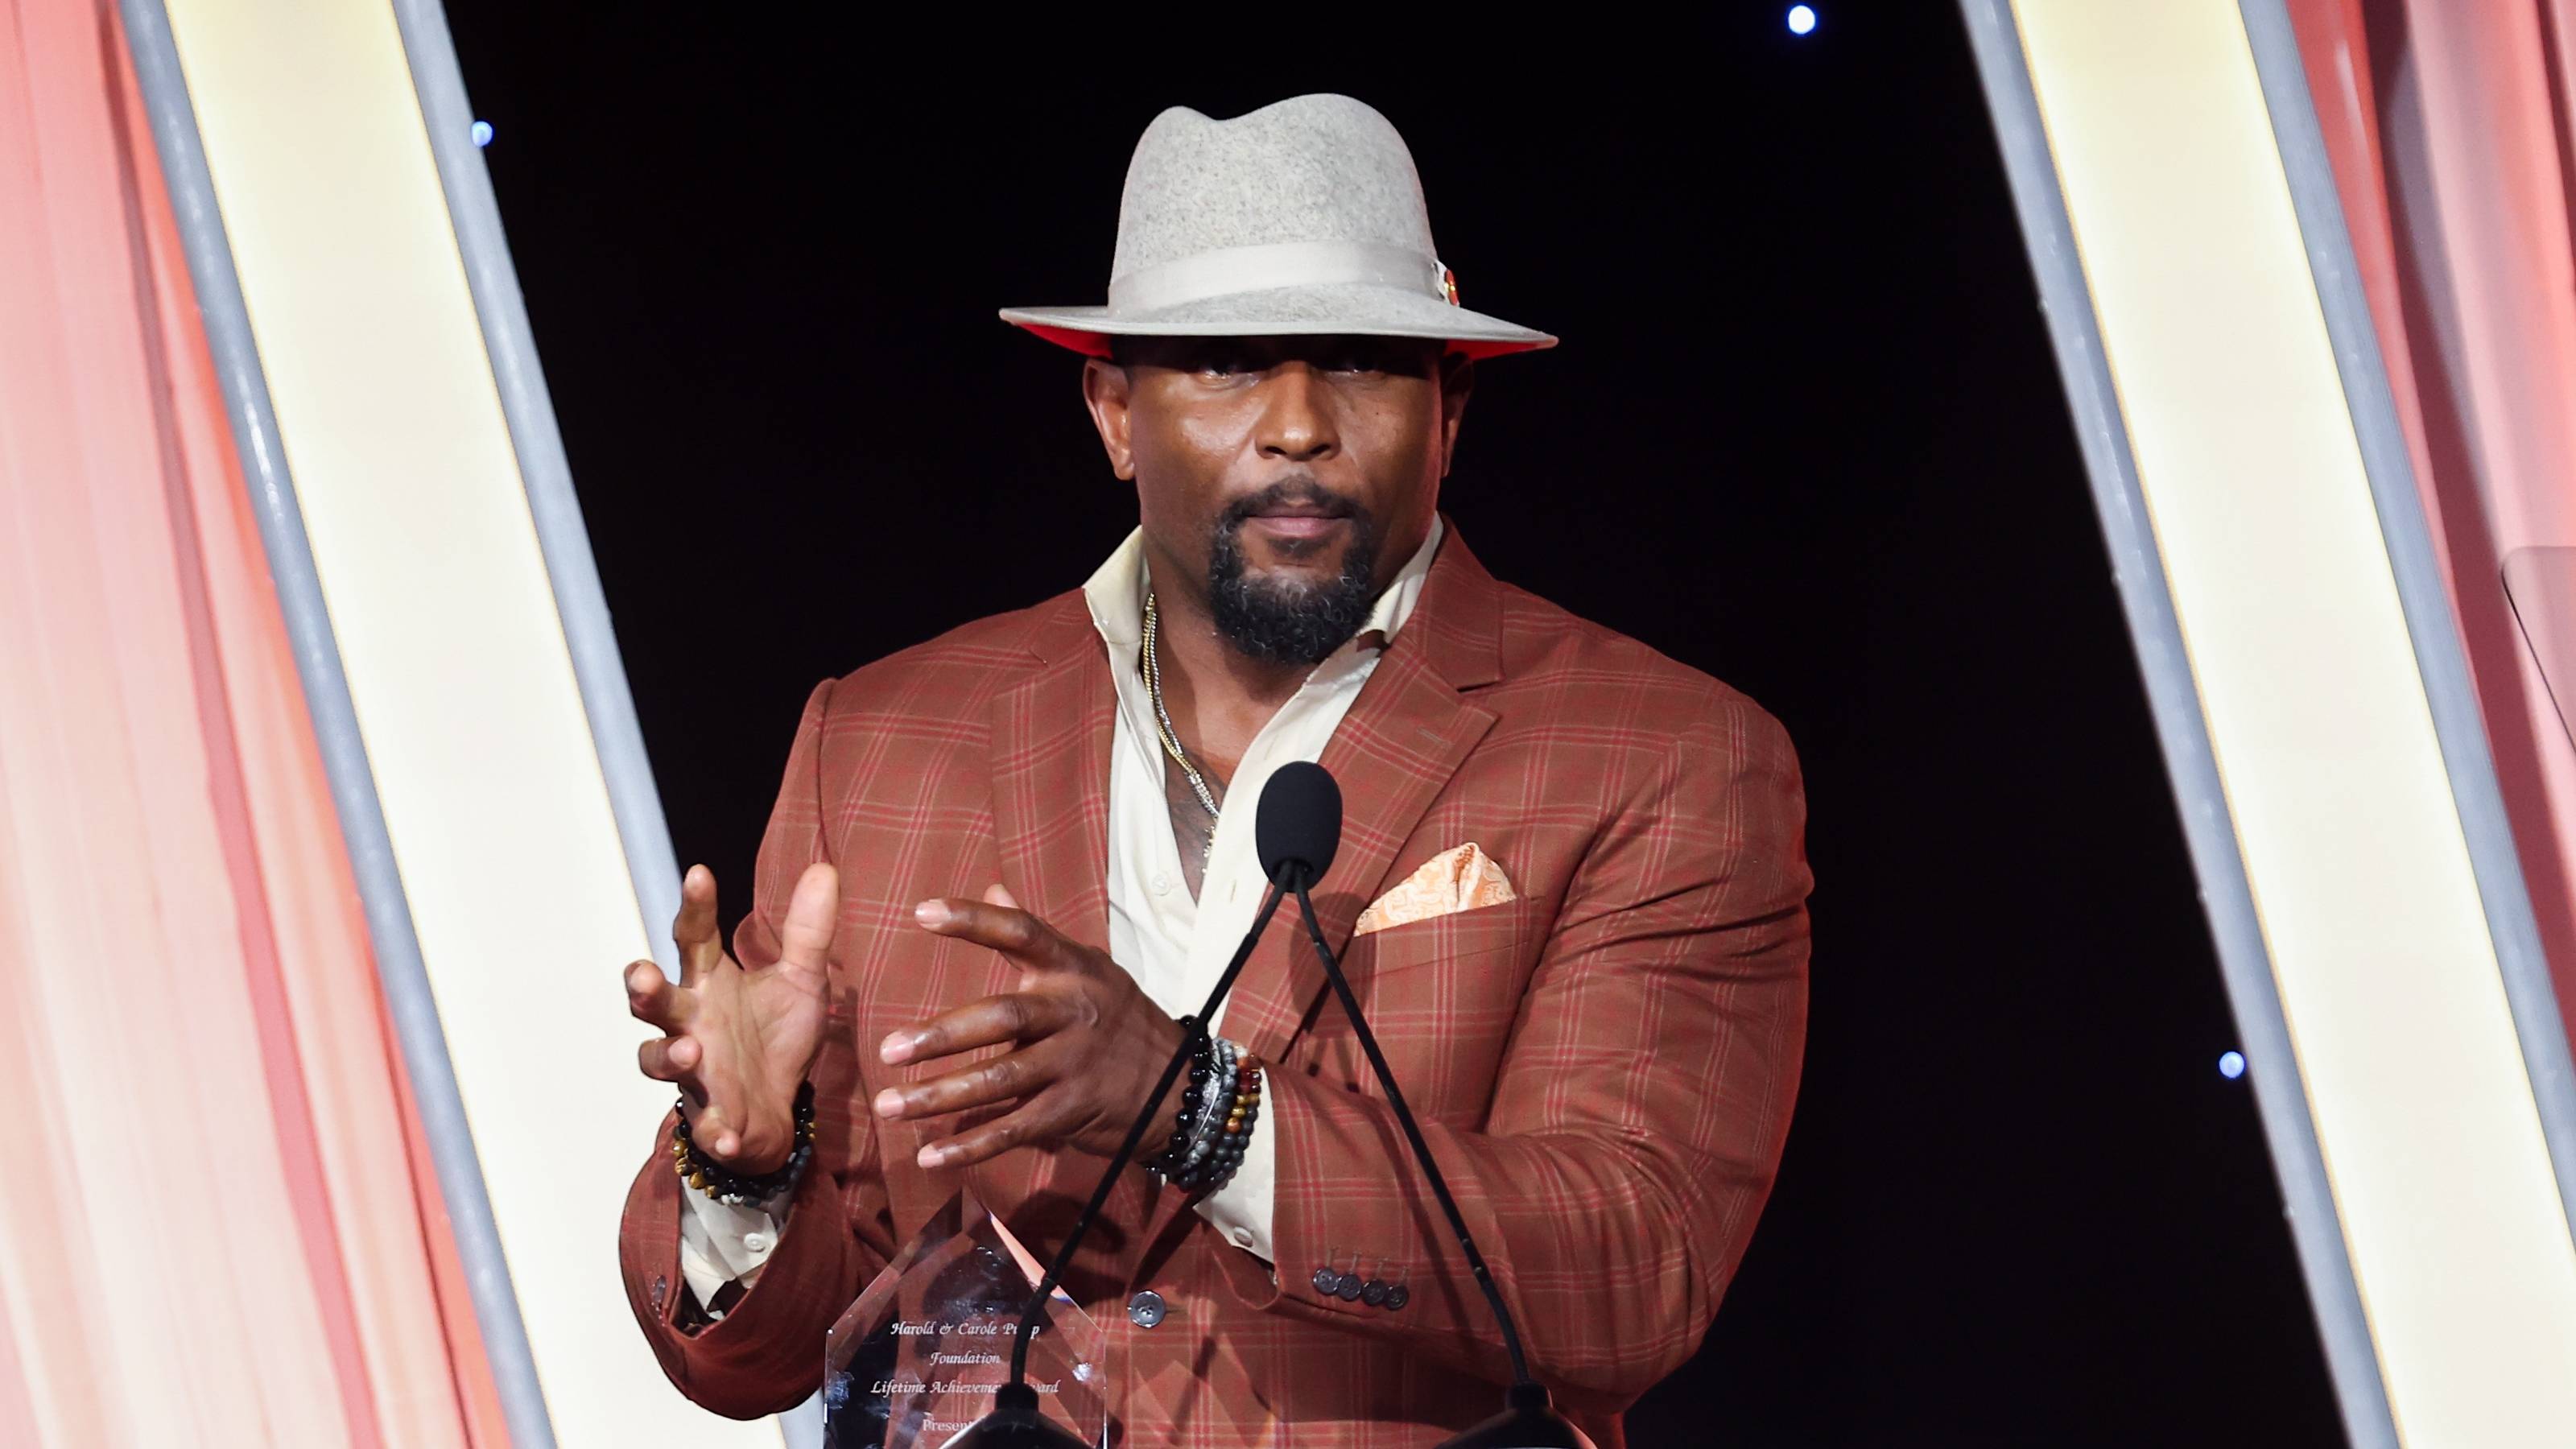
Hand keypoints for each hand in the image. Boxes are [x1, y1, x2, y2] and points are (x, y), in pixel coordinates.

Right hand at [625, 861, 837, 1173]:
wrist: (777, 1112)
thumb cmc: (775, 1038)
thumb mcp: (801, 980)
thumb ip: (808, 931)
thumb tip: (825, 867)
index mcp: (710, 983)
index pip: (693, 936)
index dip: (694, 906)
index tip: (700, 873)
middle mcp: (691, 1022)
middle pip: (654, 1002)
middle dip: (643, 990)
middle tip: (642, 975)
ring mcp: (695, 1071)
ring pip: (659, 1060)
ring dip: (668, 1056)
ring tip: (691, 1051)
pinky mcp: (711, 1116)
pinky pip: (705, 1124)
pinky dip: (713, 1129)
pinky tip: (726, 1133)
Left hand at [874, 884, 1187, 1170]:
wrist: (1179, 1086)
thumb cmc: (1119, 1018)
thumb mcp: (1088, 968)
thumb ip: (1034, 934)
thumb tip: (994, 888)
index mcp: (1071, 970)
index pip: (1021, 934)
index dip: (973, 921)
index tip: (921, 911)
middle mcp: (1072, 1013)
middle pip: (1002, 1018)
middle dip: (942, 1036)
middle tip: (889, 1049)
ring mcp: (1072, 1065)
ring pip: (999, 1080)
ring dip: (940, 1096)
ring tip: (889, 1106)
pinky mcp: (1070, 1112)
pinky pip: (1012, 1130)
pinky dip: (969, 1147)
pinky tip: (928, 1156)